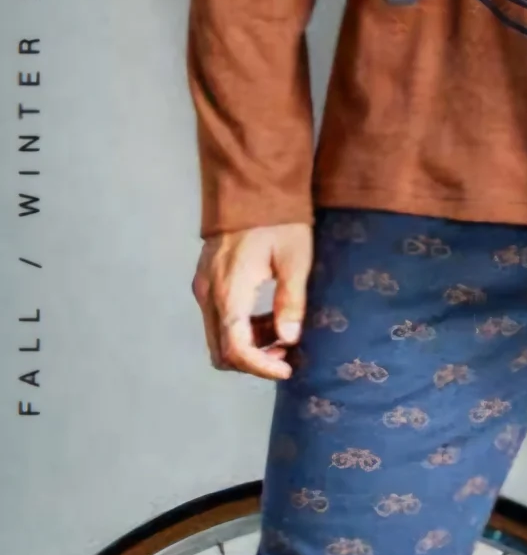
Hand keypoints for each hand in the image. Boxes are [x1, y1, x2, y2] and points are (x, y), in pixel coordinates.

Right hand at [192, 222, 313, 379]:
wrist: (250, 185)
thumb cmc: (278, 219)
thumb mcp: (295, 259)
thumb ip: (291, 301)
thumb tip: (288, 338)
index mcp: (230, 292)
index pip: (236, 349)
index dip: (261, 368)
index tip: (287, 369)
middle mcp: (209, 294)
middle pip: (221, 351)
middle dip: (253, 361)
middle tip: (286, 355)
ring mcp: (204, 288)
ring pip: (218, 337)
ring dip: (248, 346)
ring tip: (283, 335)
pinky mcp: (206, 281)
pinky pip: (218, 319)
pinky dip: (241, 329)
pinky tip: (268, 318)